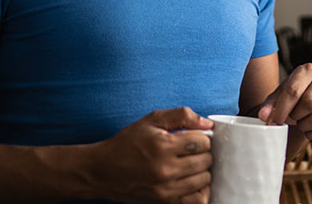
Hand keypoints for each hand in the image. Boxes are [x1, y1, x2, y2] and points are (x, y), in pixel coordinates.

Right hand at [92, 107, 212, 203]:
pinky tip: (192, 180)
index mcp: (163, 145)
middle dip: (203, 152)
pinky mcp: (165, 203)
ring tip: (191, 162)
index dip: (202, 136)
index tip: (194, 136)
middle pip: (205, 160)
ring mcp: (166, 190)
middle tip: (193, 148)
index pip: (202, 141)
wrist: (104, 170)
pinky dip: (200, 190)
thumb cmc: (127, 142)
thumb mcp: (151, 120)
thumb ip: (181, 116)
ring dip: (202, 170)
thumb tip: (208, 123)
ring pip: (204, 180)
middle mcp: (166, 169)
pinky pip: (197, 200)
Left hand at [258, 63, 311, 140]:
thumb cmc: (294, 95)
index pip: (293, 91)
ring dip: (304, 126)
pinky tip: (309, 130)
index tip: (276, 120)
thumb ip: (269, 105)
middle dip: (295, 116)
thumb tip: (263, 117)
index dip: (282, 109)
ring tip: (300, 123)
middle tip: (291, 119)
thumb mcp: (280, 95)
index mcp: (307, 69)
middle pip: (309, 103)